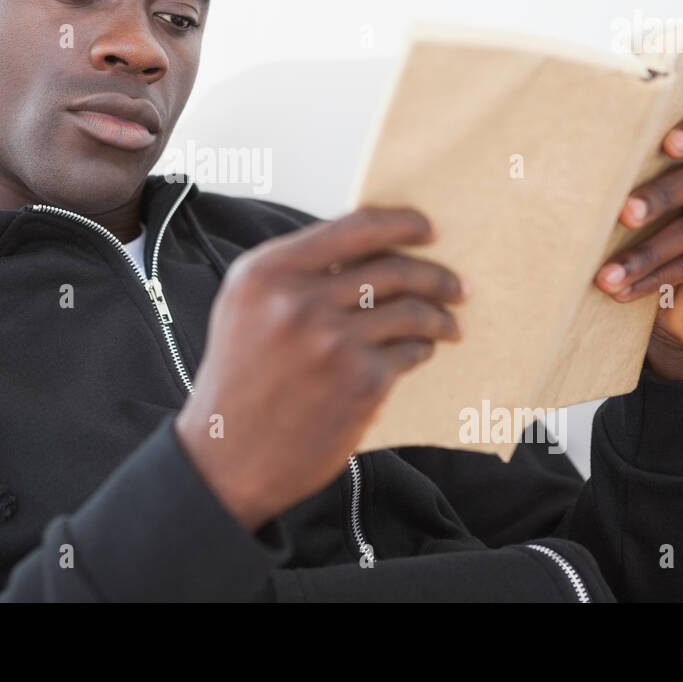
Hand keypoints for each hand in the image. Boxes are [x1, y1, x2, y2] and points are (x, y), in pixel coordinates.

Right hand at [175, 207, 467, 531]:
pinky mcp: (360, 381)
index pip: (355, 226)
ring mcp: (332, 341)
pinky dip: (421, 350)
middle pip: (393, 268)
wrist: (226, 458)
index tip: (428, 229)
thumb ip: (294, 273)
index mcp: (266, 272)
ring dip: (439, 316)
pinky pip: (410, 352)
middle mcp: (298, 300)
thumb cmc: (238, 381)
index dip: (403, 223)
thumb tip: (367, 250)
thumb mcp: (244, 307)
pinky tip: (420, 353)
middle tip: (456, 285)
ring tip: (449, 324)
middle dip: (435, 276)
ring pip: (411, 310)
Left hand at [593, 107, 682, 379]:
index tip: (668, 143)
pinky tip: (627, 289)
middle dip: (656, 197)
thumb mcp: (641, 214)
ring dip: (645, 253)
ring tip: (607, 274)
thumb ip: (628, 189)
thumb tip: (572, 184)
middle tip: (623, 214)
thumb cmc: (652, 245)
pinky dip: (658, 276)